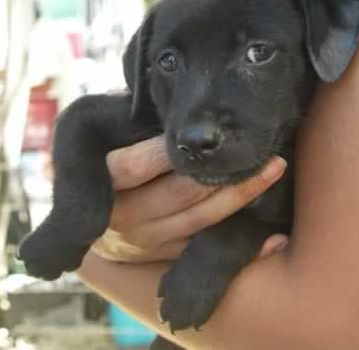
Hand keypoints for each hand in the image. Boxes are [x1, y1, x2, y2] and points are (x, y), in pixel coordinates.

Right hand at [89, 136, 288, 263]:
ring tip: (274, 171)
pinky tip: (275, 235)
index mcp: (103, 181)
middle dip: (223, 174)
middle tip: (265, 152)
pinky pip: (205, 251)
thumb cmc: (100, 155)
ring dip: (241, 197)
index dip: (167, 152)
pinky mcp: (161, 258)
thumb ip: (127, 119)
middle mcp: (122, 217)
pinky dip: (243, 246)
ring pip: (199, 221)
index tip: (204, 135)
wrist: (84, 214)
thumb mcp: (95, 131)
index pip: (134, 167)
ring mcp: (144, 241)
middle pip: (178, 195)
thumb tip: (174, 100)